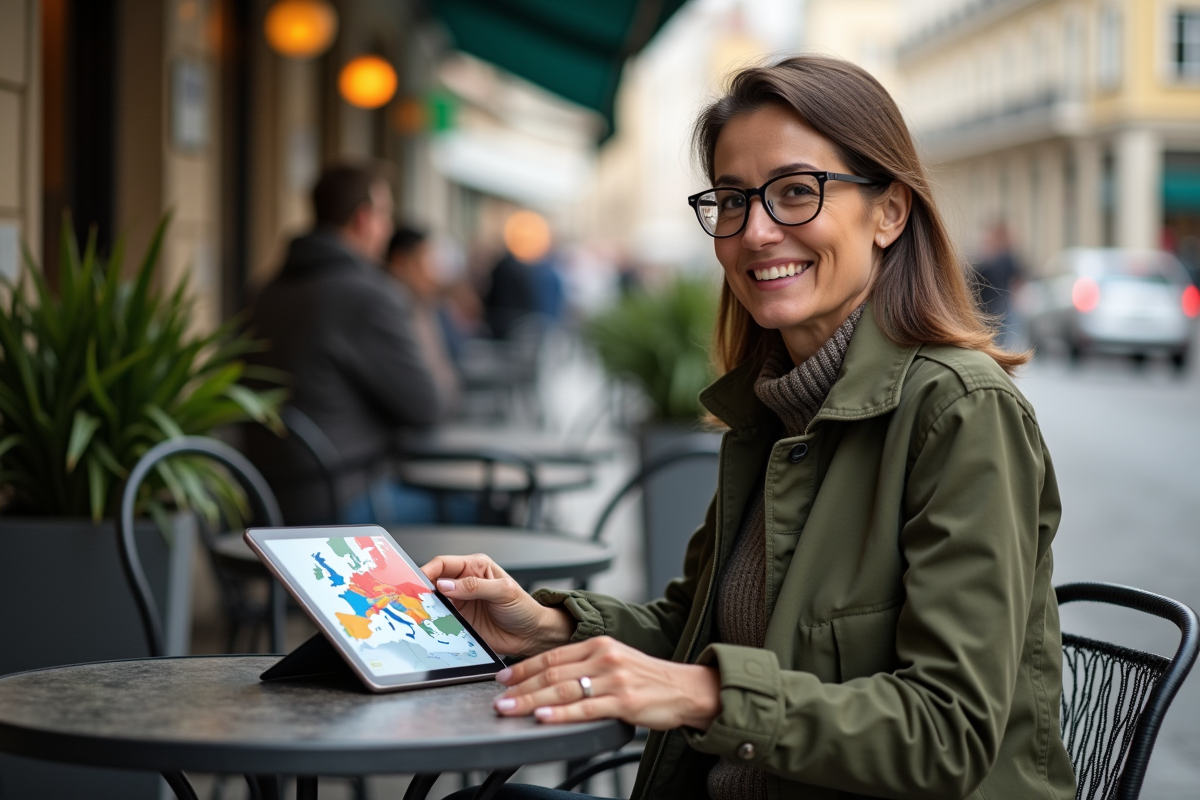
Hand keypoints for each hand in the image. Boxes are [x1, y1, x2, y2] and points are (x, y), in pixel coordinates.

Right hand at [421, 554, 573, 655]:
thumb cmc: (524, 608)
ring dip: (428, 606)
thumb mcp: (503, 592)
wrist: (531, 635)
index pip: (444, 564)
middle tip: (415, 598)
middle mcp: (465, 583)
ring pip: (435, 601)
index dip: (429, 570)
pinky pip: (441, 619)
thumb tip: (446, 585)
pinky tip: (433, 624)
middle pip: (435, 581)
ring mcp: (461, 603)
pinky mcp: (459, 621)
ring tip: (422, 612)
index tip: (419, 581)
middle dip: (424, 588)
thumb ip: (474, 586)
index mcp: (476, 567)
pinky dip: (434, 621)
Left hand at [492, 636, 720, 730]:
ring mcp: (614, 679)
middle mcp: (604, 657)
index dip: (524, 667)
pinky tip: (544, 717)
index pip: (552, 655)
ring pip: (563, 690)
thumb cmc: (648, 678)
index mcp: (599, 644)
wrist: (686, 689)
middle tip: (498, 698)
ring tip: (510, 708)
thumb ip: (586, 665)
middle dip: (521, 687)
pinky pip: (585, 708)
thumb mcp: (615, 660)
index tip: (503, 677)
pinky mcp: (623, 701)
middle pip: (552, 672)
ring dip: (531, 700)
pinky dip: (561, 714)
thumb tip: (550, 676)